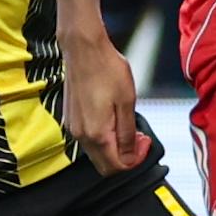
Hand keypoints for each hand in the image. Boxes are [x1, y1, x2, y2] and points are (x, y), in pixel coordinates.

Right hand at [61, 26, 149, 175]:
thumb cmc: (106, 69)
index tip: (144, 144)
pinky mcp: (71, 119)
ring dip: (113, 147)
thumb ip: (128, 134)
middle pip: (104, 165)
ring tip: (127, 127)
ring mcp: (74, 127)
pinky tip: (112, 120)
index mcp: (97, 134)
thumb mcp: (127, 102)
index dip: (134, 161)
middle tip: (138, 139)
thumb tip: (130, 156)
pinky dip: (102, 138)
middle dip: (124, 157)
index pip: (116, 166)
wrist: (84, 49)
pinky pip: (88, 140)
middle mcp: (81, 135)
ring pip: (96, 153)